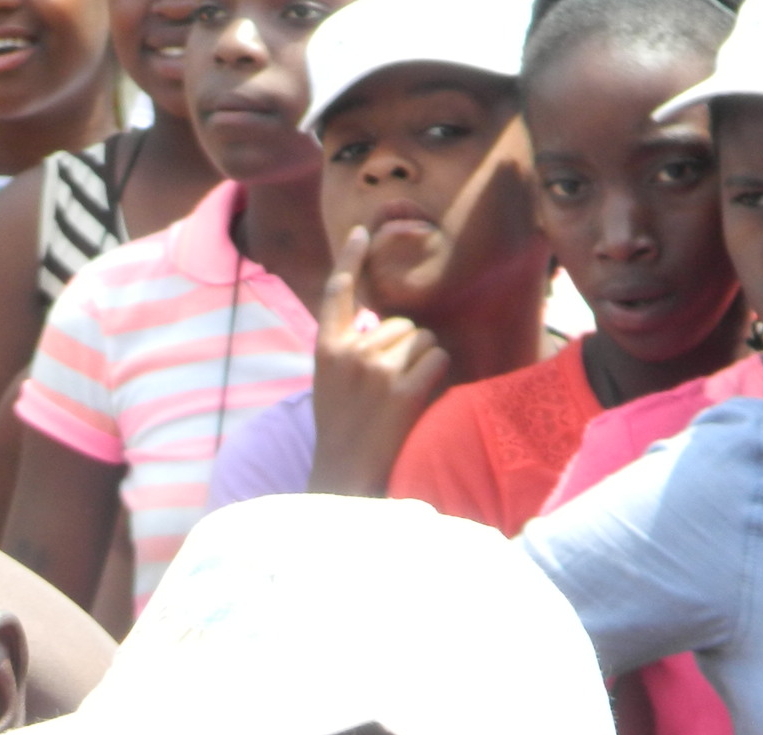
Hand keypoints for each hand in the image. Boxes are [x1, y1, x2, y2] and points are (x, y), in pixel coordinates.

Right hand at [304, 227, 451, 499]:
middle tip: (388, 385)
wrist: (343, 475)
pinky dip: (436, 374)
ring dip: (422, 361)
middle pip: (400, 322)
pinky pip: (436, 359)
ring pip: (422, 339)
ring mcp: (376, 372)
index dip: (351, 258)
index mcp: (326, 349)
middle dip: (404, 347)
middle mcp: (350, 353)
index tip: (362, 231)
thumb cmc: (340, 429)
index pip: (337, 292)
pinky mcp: (402, 392)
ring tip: (401, 393)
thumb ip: (349, 350)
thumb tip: (386, 325)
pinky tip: (419, 396)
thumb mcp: (330, 384)